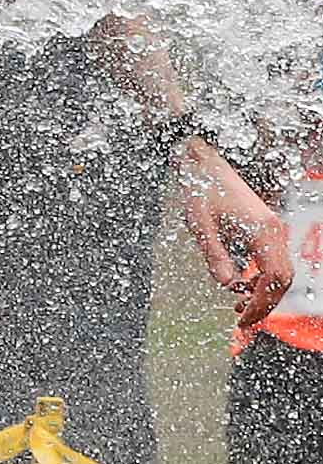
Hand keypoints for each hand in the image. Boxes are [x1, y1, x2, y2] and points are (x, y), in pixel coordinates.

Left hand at [179, 138, 291, 326]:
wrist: (205, 162)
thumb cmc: (201, 190)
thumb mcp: (200, 225)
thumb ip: (214, 255)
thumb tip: (226, 286)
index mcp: (263, 232)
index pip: (274, 279)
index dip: (262, 303)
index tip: (242, 319)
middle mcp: (275, 232)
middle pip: (282, 279)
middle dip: (265, 303)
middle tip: (241, 321)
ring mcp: (273, 230)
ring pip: (280, 272)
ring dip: (263, 292)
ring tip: (239, 308)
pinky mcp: (266, 229)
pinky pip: (273, 261)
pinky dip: (262, 279)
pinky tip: (242, 286)